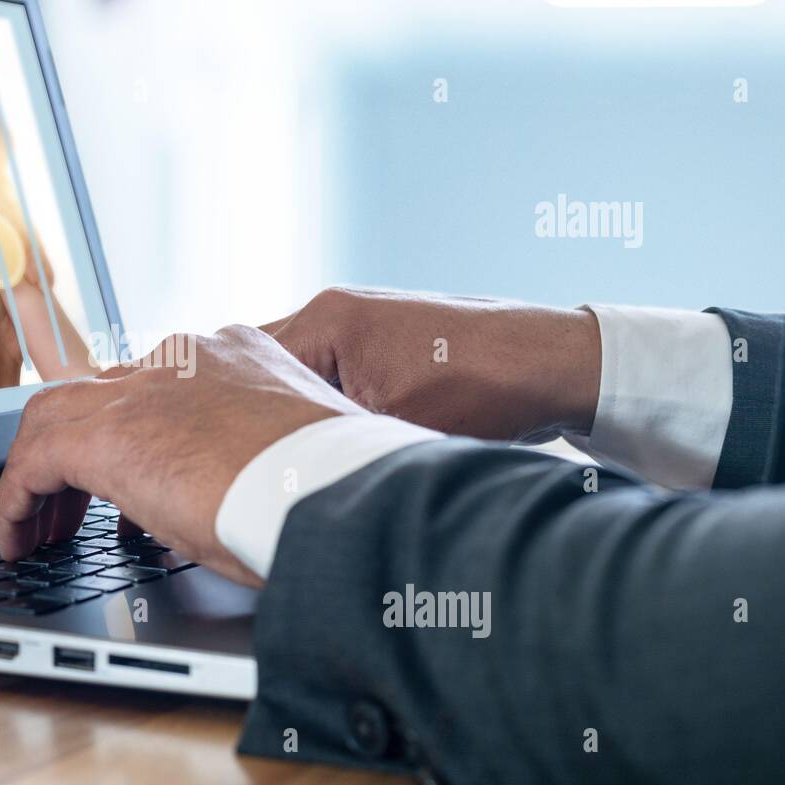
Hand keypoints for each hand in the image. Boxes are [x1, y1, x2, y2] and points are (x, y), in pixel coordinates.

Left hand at [0, 325, 358, 586]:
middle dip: (73, 449)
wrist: (338, 493)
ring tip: (36, 529)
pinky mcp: (107, 433)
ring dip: (38, 474)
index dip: (128, 431)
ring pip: (54, 415)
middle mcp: (183, 358)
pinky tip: (20, 540)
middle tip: (69, 506)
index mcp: (234, 357)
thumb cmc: (334, 488)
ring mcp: (142, 386)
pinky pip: (34, 459)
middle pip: (97, 392)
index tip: (124, 479)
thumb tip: (218, 497)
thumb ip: (245, 457)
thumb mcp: (284, 458)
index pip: (153, 383)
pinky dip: (18, 501)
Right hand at [262, 287, 601, 441]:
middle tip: (256, 462)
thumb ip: (325, 440)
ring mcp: (360, 322)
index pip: (242, 369)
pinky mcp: (383, 341)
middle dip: (261, 416)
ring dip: (296, 413)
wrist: (551, 363)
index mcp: (325, 320)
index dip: (234, 420)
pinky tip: (338, 440)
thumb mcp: (389, 427)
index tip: (233, 461)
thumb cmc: (480, 388)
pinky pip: (330, 374)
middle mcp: (335, 310)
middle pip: (264, 369)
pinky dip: (327, 405)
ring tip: (299, 455)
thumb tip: (283, 474)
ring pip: (298, 376)